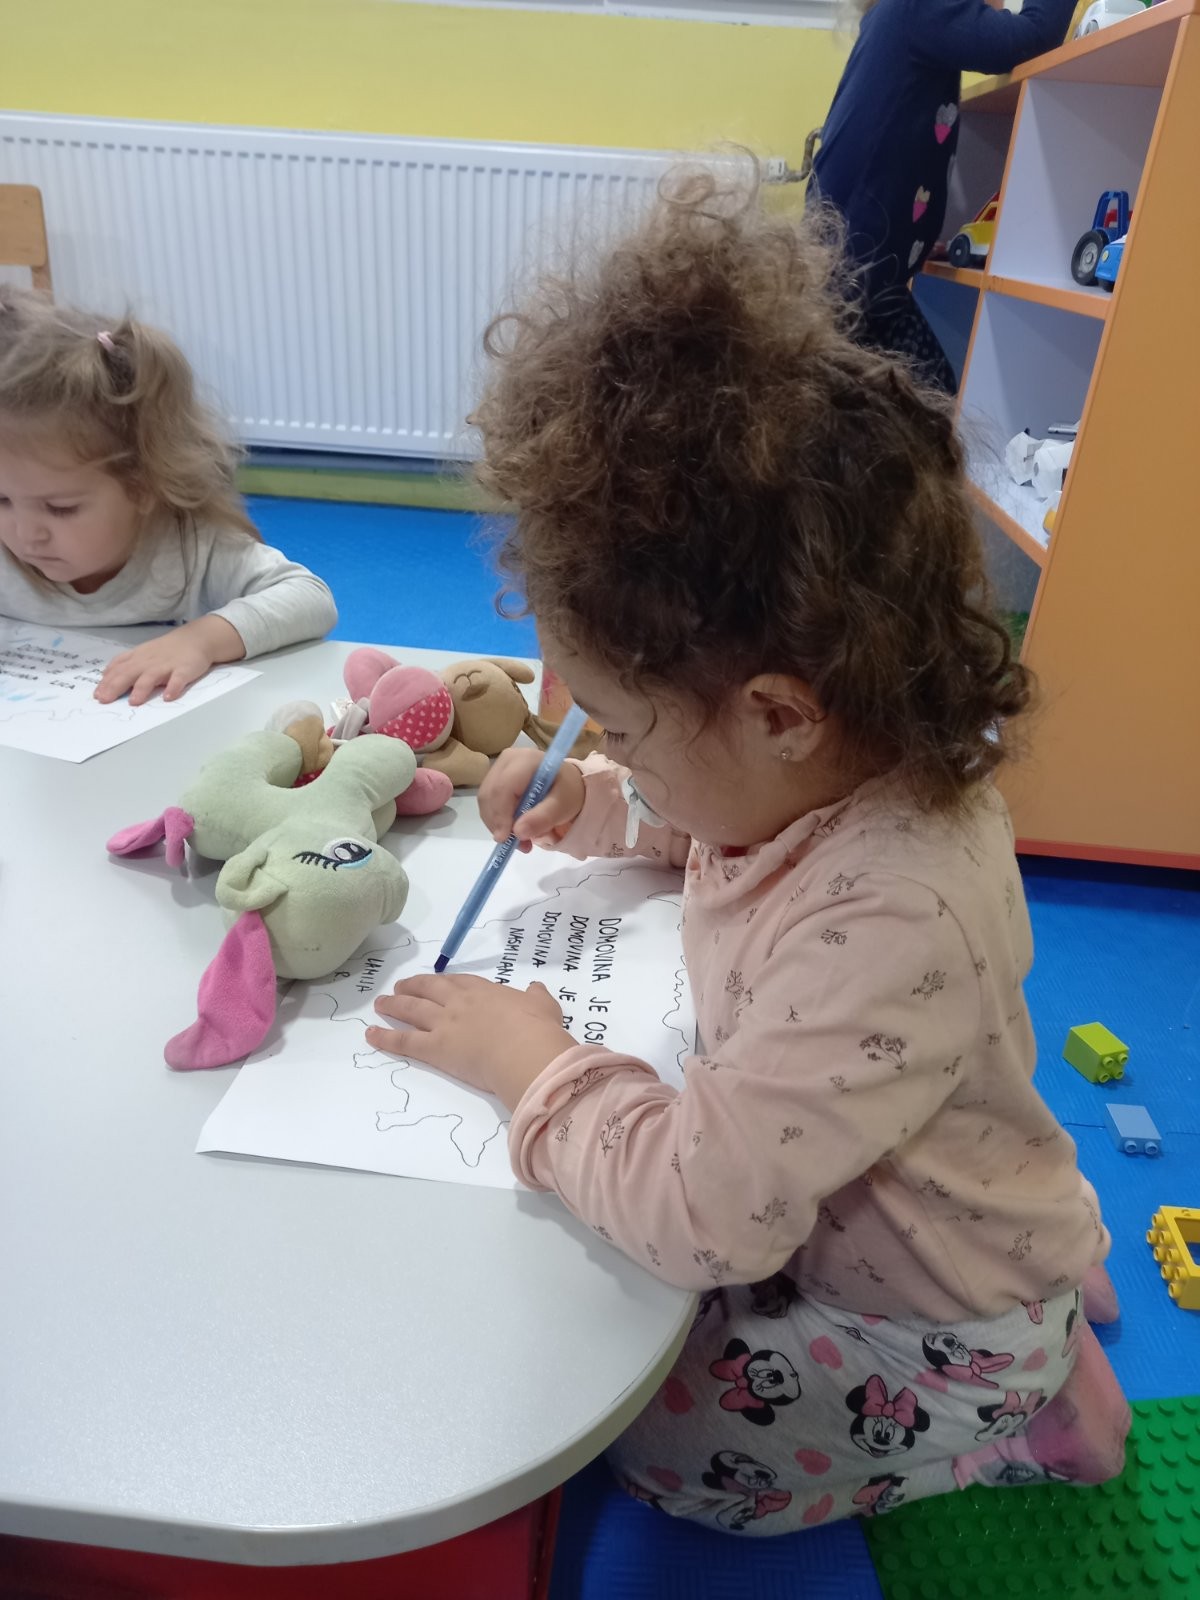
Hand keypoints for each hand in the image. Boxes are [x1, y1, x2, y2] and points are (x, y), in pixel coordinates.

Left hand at [95, 616, 244, 706]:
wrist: (196, 639)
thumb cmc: (167, 650)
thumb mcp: (142, 653)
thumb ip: (124, 663)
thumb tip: (105, 676)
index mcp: (138, 658)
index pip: (118, 669)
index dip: (106, 682)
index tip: (97, 695)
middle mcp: (148, 661)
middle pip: (129, 673)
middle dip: (116, 686)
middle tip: (105, 700)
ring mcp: (167, 665)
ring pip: (151, 676)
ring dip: (142, 689)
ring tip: (134, 701)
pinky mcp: (184, 669)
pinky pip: (178, 679)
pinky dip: (173, 687)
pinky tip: (168, 697)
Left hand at [367, 975, 575, 1109]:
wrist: (526, 1051)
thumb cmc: (538, 1029)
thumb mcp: (544, 1007)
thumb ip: (537, 997)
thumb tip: (537, 990)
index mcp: (485, 991)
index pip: (458, 982)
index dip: (443, 982)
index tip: (434, 982)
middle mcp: (460, 1002)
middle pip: (429, 989)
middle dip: (412, 987)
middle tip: (399, 988)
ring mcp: (445, 1023)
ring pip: (412, 1010)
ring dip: (394, 1006)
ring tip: (381, 1004)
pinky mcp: (435, 1048)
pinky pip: (404, 1041)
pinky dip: (385, 1037)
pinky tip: (371, 1034)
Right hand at [478, 748, 585, 853]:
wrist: (565, 784)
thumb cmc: (566, 791)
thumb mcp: (562, 805)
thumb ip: (543, 818)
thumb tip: (518, 832)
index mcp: (526, 760)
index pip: (503, 787)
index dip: (501, 814)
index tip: (506, 838)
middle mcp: (507, 760)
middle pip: (490, 794)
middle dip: (499, 823)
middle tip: (519, 845)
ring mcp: (497, 769)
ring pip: (486, 802)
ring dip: (498, 826)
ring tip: (521, 841)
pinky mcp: (493, 781)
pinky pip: (488, 804)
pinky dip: (498, 822)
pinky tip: (514, 831)